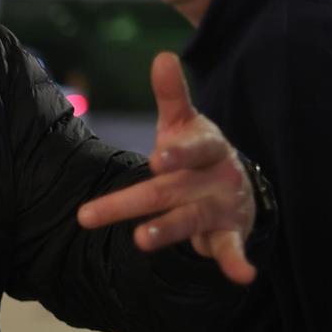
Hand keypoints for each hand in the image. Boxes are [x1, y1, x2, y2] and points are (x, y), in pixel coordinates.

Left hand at [77, 52, 256, 284]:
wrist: (238, 184)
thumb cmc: (198, 153)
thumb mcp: (186, 124)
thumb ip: (172, 95)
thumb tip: (162, 56)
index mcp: (206, 147)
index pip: (192, 149)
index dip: (177, 154)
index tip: (157, 159)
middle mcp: (215, 177)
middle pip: (167, 191)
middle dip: (129, 203)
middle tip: (89, 215)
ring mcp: (221, 207)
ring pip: (190, 221)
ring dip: (167, 231)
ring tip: (141, 241)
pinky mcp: (228, 233)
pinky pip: (230, 248)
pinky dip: (236, 262)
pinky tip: (242, 276)